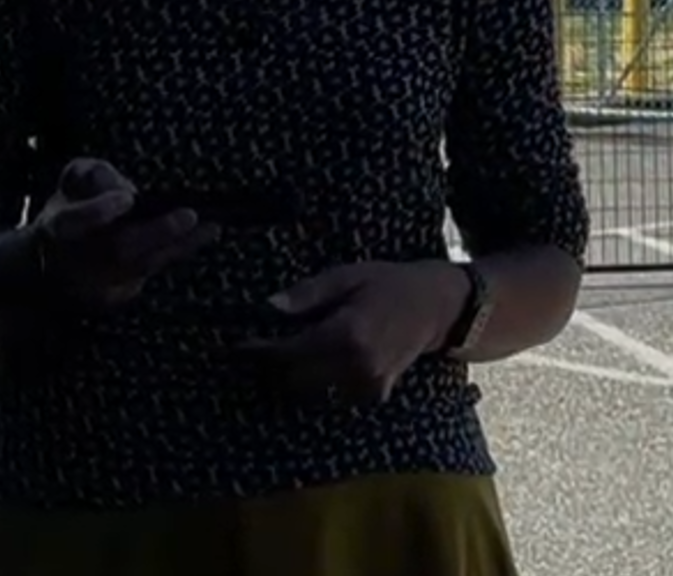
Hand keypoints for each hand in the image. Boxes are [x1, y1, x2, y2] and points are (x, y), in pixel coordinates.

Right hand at [28, 158, 219, 309]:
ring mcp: (97, 285)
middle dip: (156, 232)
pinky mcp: (119, 296)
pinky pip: (153, 272)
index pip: (72, 222)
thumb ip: (92, 174)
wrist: (54, 265)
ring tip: (209, 225)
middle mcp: (75, 263)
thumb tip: (122, 188)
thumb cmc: (69, 212)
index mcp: (56, 229)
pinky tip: (201, 236)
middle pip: (117, 251)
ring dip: (179, 244)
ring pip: (142, 267)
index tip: (127, 198)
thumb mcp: (72, 182)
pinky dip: (177, 252)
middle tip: (188, 215)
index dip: (98, 211)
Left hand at [239, 260, 469, 406]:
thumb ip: (307, 294)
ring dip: (287, 381)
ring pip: (310, 394)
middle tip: (250, 353)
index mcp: (347, 334)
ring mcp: (368, 385)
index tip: (237, 346)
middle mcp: (357, 367)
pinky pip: (331, 397)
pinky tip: (307, 367)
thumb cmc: (387, 284)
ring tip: (274, 360)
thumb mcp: (346, 276)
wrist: (435, 308)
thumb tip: (268, 306)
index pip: (289, 354)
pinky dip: (313, 386)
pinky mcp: (374, 395)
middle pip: (294, 380)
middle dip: (267, 370)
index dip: (258, 354)